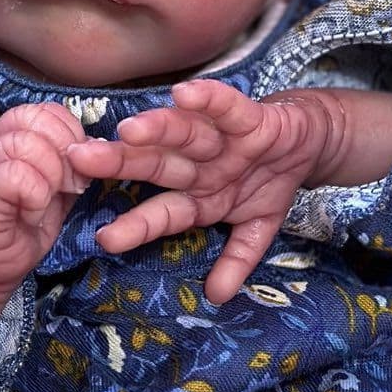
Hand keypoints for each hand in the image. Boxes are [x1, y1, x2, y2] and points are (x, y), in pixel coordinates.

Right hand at [0, 102, 88, 309]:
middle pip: (36, 120)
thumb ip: (71, 164)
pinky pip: (18, 175)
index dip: (70, 133)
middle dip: (66, 152)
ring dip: (52, 177)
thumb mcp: (56, 189)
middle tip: (70, 186)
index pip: (45, 110)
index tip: (79, 167)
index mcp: (10, 136)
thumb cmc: (22, 226)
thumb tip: (95, 145)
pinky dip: (36, 196)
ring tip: (46, 203)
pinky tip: (31, 215)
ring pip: (28, 145)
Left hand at [64, 79, 328, 302]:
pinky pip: (228, 108)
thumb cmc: (268, 181)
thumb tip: (218, 297)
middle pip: (158, 165)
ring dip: (159, 131)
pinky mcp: (249, 118)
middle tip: (82, 160)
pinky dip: (209, 100)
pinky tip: (183, 94)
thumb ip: (237, 260)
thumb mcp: (257, 228)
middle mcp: (201, 166)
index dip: (136, 226)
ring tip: (129, 130)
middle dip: (122, 163)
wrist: (309, 142)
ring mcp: (222, 141)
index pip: (162, 213)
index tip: (105, 239)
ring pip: (185, 135)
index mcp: (198, 196)